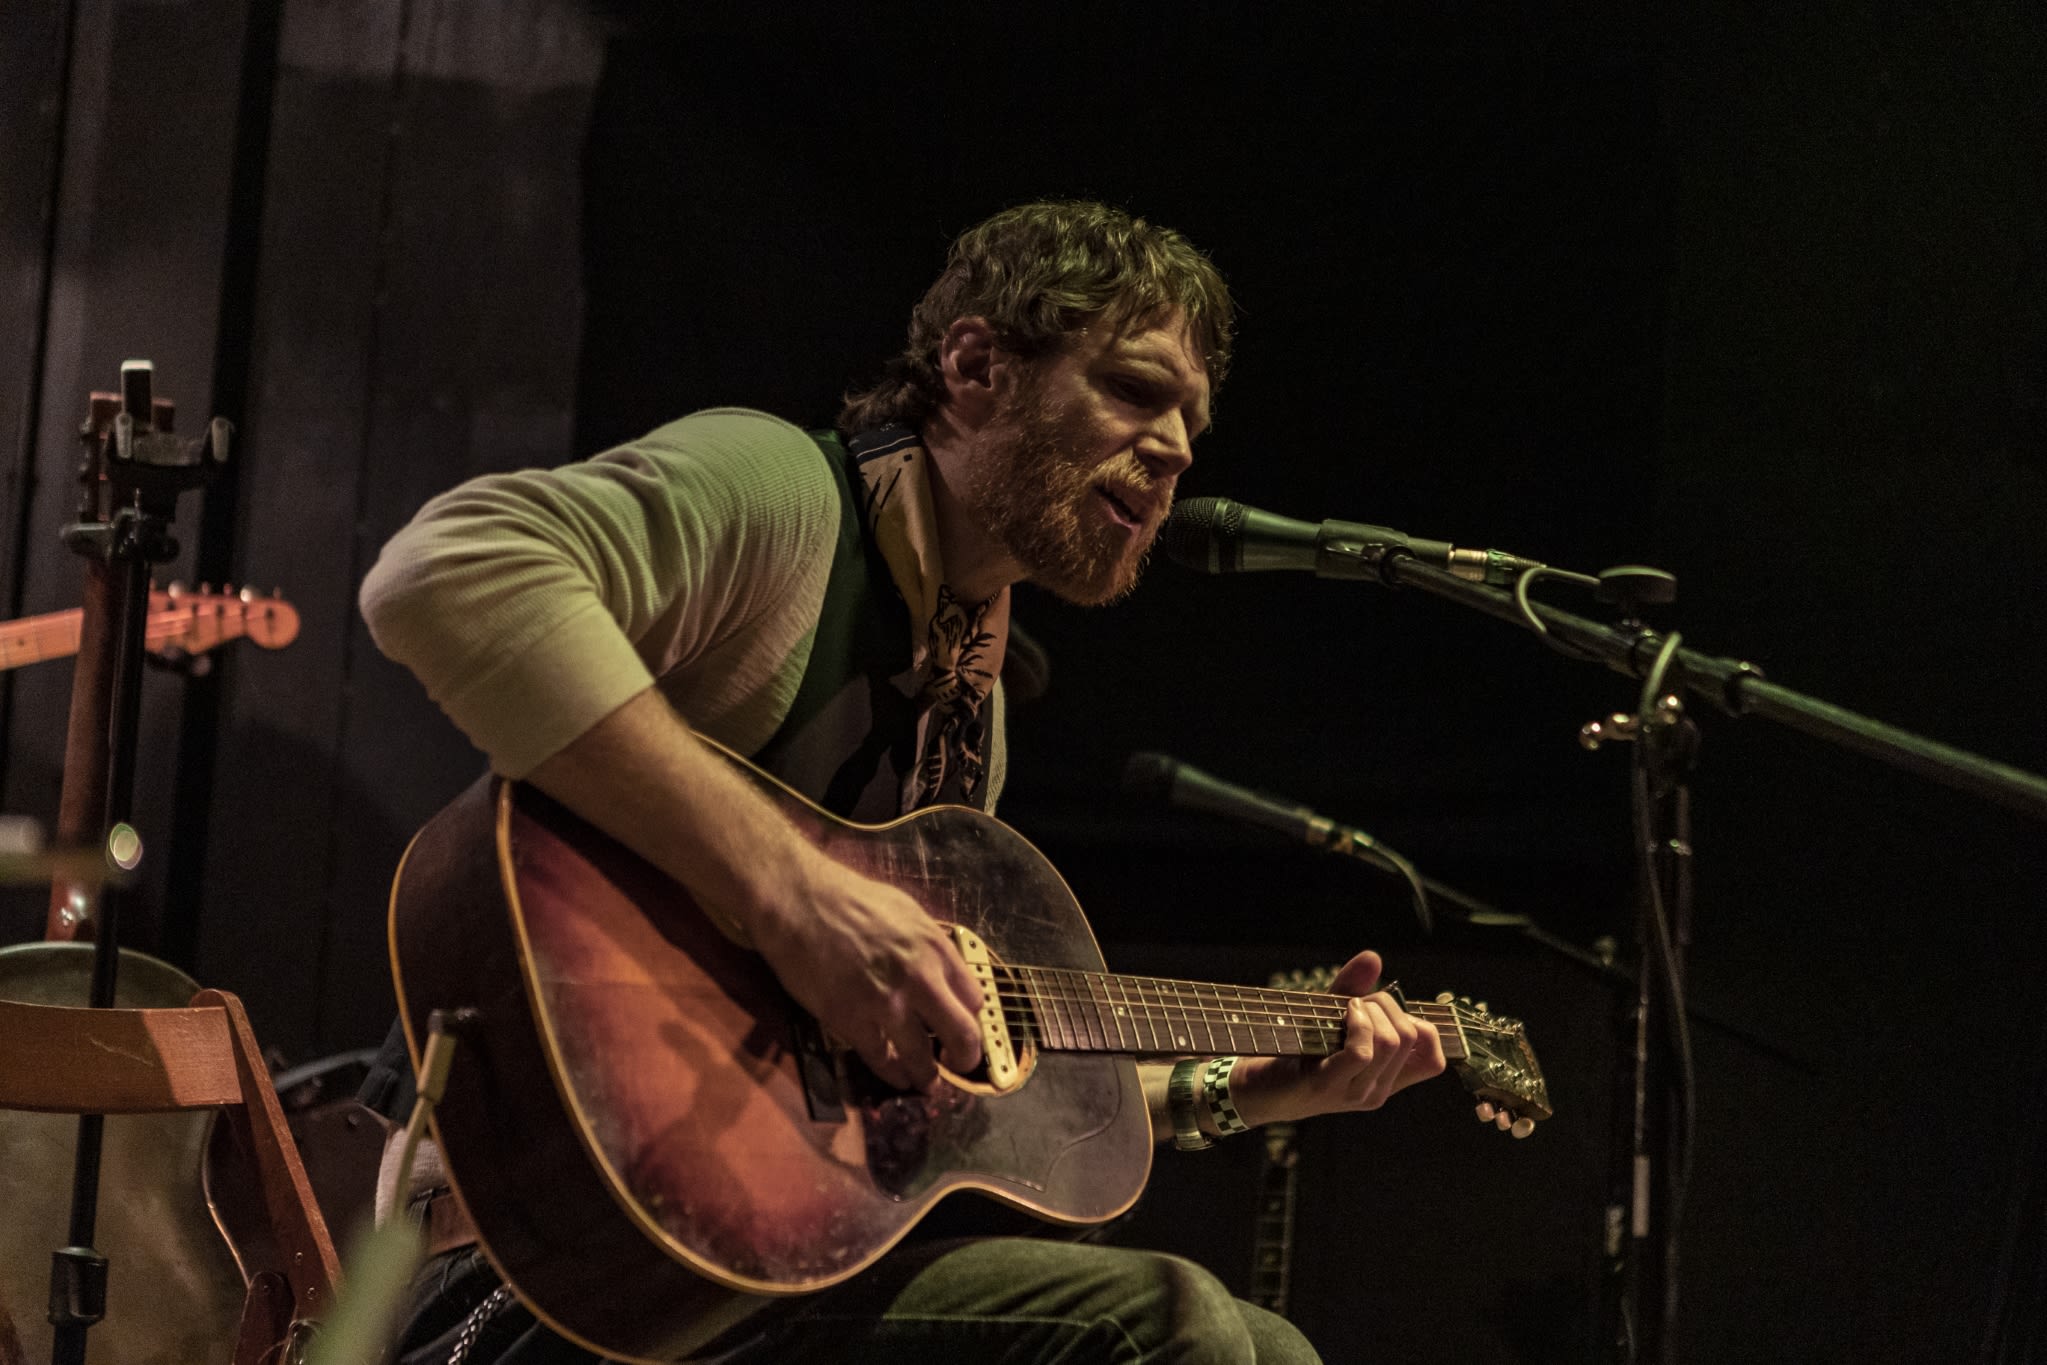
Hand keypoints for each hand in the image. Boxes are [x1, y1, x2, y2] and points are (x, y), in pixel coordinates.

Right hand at [746, 849, 984, 1092]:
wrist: (798, 901)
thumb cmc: (849, 900)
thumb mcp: (906, 912)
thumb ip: (928, 945)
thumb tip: (941, 969)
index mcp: (935, 948)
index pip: (974, 999)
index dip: (969, 1017)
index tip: (961, 1025)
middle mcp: (919, 978)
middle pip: (962, 1034)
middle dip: (965, 1057)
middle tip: (959, 1064)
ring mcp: (886, 1003)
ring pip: (922, 1057)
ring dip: (927, 1075)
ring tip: (927, 1081)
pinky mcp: (851, 1020)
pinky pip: (880, 1059)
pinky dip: (891, 1073)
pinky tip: (896, 1077)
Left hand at [1231, 950, 1445, 1124]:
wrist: (1252, 1087)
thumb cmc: (1294, 1051)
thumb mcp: (1330, 1017)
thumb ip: (1354, 989)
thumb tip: (1373, 957)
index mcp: (1386, 1080)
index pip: (1434, 1059)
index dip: (1423, 1026)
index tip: (1386, 1012)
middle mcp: (1377, 1091)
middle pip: (1412, 1037)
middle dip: (1387, 1005)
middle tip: (1355, 1004)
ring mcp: (1355, 1093)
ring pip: (1391, 1041)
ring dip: (1370, 1010)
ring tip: (1345, 1009)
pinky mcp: (1328, 1085)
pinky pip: (1362, 1050)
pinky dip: (1356, 1022)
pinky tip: (1341, 1014)